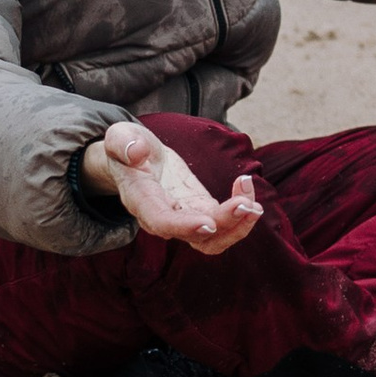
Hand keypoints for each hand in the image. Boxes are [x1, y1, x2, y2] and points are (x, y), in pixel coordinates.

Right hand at [82, 119, 264, 255]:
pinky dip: (240, 212)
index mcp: (142, 201)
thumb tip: (137, 153)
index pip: (161, 221)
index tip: (208, 224)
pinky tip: (249, 192)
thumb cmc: (127, 147)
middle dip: (224, 225)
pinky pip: (222, 222)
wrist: (135, 158)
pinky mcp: (201, 210)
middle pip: (195, 237)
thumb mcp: (120, 137)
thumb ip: (123, 143)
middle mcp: (163, 218)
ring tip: (254, 204)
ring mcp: (185, 217)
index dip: (184, 226)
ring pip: (213, 239)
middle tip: (246, 205)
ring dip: (238, 226)